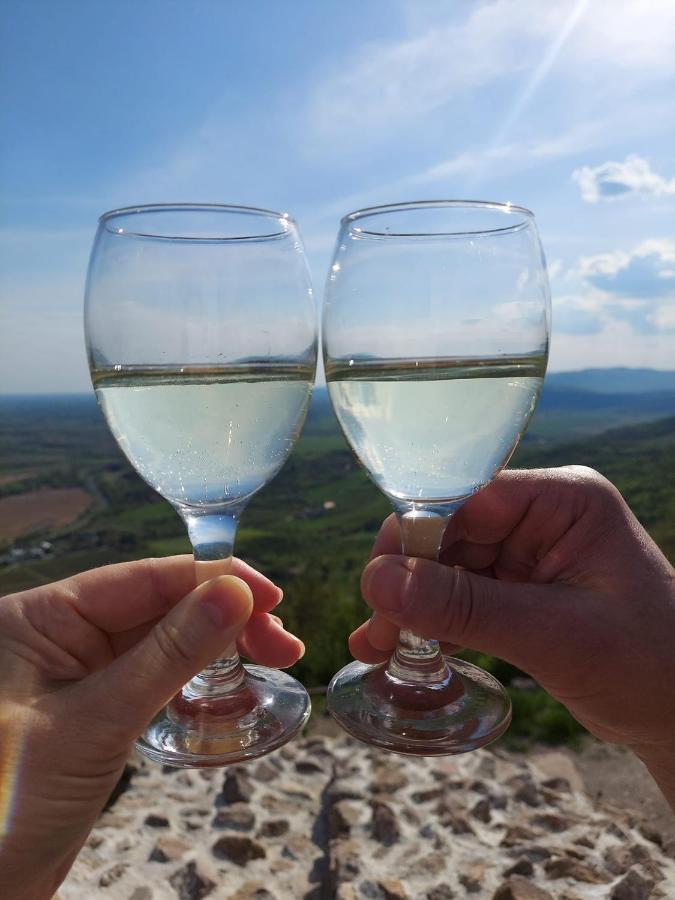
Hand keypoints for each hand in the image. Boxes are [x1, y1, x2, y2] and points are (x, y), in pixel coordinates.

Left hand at [0, 555, 303, 899]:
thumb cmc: (8, 802)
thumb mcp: (96, 721)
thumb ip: (169, 655)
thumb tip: (236, 594)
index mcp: (40, 617)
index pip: (141, 579)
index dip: (210, 579)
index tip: (269, 595)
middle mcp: (59, 635)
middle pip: (159, 606)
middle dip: (224, 617)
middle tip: (283, 643)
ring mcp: (78, 673)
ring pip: (163, 641)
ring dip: (218, 646)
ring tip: (275, 656)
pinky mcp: (95, 710)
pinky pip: (154, 678)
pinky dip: (195, 679)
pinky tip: (232, 681)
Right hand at [351, 467, 674, 804]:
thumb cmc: (648, 666)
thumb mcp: (553, 635)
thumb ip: (464, 607)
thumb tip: (378, 582)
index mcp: (563, 500)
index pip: (467, 497)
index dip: (415, 533)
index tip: (376, 579)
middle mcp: (541, 517)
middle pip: (450, 532)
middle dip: (408, 580)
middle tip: (376, 630)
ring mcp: (529, 554)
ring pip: (448, 567)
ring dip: (412, 606)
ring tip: (377, 648)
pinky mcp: (520, 590)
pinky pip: (463, 596)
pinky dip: (434, 622)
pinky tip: (403, 649)